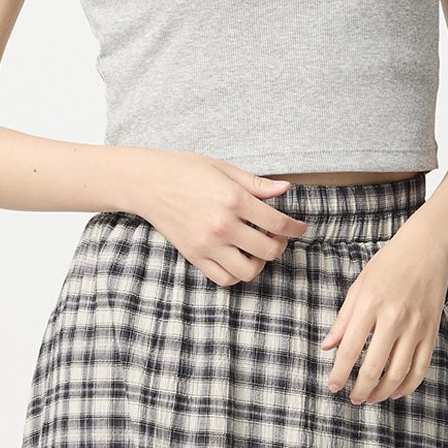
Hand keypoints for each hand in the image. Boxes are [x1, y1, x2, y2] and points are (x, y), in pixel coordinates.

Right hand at [132, 150, 308, 286]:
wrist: (148, 183)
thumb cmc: (185, 170)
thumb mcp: (224, 169)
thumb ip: (256, 184)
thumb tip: (285, 189)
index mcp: (234, 199)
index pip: (277, 222)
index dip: (295, 227)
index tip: (299, 227)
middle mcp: (223, 225)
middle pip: (268, 249)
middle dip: (280, 244)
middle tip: (277, 235)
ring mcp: (208, 244)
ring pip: (248, 270)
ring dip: (260, 262)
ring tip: (257, 248)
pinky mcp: (194, 256)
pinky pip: (224, 278)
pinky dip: (237, 273)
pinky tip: (239, 257)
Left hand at [320, 217, 447, 403]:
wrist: (426, 250)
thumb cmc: (388, 264)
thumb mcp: (359, 286)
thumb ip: (344, 319)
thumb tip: (328, 347)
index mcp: (369, 304)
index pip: (349, 349)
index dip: (339, 373)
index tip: (333, 386)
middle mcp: (393, 318)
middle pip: (373, 367)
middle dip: (360, 389)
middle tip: (352, 398)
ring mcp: (415, 327)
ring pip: (398, 374)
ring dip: (382, 392)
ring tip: (371, 397)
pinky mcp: (431, 331)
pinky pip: (420, 368)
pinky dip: (408, 385)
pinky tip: (396, 390)